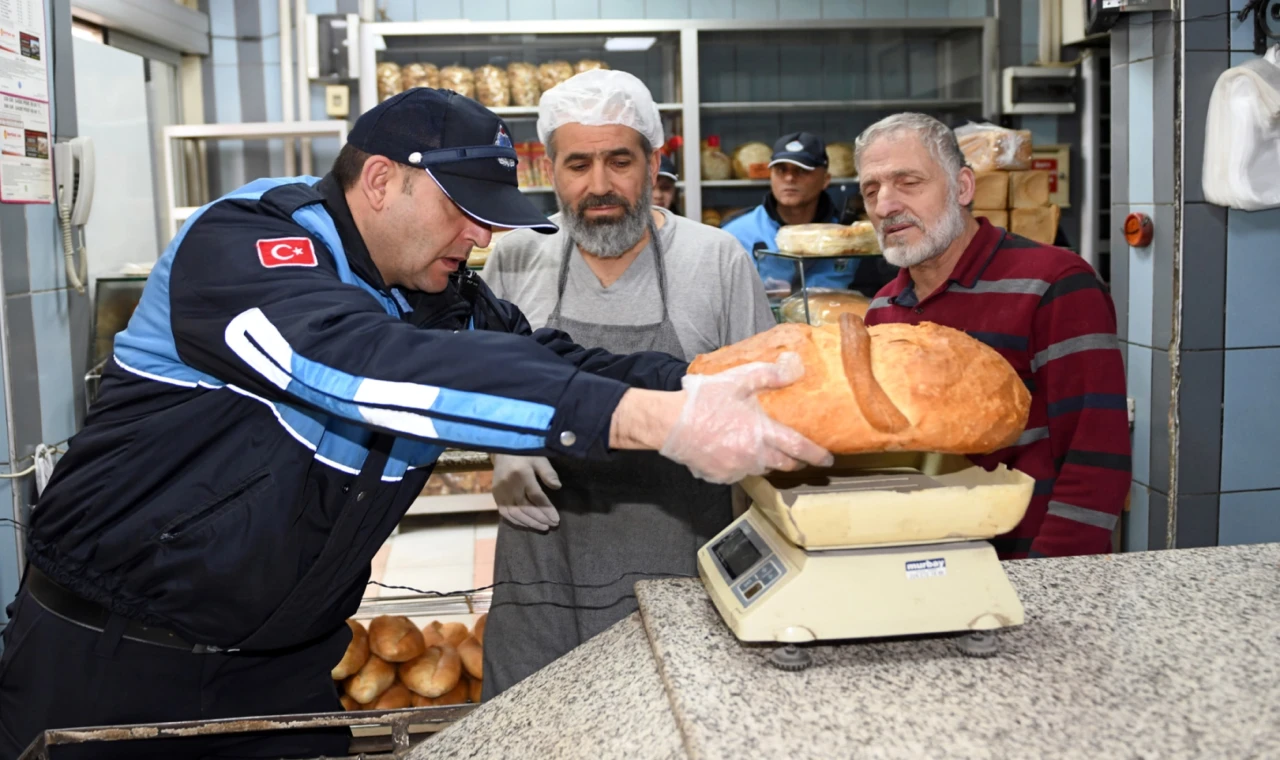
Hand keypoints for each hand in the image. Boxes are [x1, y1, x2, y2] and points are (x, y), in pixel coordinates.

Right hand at [491, 455, 560, 531]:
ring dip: (529, 523)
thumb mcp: (539, 459)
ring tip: (542, 527)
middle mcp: (509, 485)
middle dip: (540, 519)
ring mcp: (500, 491)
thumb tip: (557, 487)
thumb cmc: (524, 453)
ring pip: (515, 513)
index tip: (556, 519)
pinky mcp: (495, 495)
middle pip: (525, 507)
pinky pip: (504, 512)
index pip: (536, 497)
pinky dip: (516, 521)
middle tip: (552, 525)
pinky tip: (526, 525)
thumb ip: (548, 472)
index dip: (547, 509)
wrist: (502, 449)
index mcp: (521, 474)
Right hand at [658, 352, 832, 483]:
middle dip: (795, 462)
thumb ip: (769, 376)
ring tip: (763, 449)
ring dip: (767, 462)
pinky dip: (742, 465)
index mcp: (761, 433)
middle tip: (798, 455)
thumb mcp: (738, 380)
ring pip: (762, 470)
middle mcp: (753, 456)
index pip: (799, 449)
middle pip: (784, 466)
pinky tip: (733, 451)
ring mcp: (736, 469)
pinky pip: (738, 474)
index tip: (827, 458)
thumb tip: (796, 367)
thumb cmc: (703, 401)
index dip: (816, 455)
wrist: (668, 423)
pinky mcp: (720, 476)